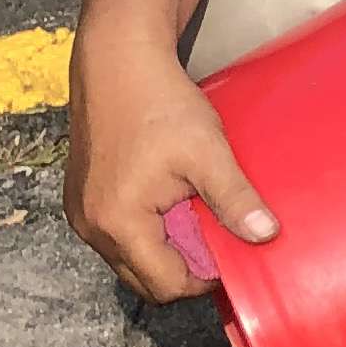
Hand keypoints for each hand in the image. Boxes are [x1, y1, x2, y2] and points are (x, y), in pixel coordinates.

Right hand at [64, 30, 275, 301]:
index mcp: (119, 223)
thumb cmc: (159, 102)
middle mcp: (91, 226)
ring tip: (193, 209)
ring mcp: (81, 214)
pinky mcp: (80, 198)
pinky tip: (170, 199)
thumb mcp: (207, 152)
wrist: (116, 62)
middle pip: (145, 279)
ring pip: (130, 258)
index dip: (206, 277)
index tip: (232, 250)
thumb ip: (234, 198)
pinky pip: (116, 234)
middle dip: (185, 266)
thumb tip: (265, 236)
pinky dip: (145, 229)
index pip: (167, 285)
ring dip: (165, 247)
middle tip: (216, 231)